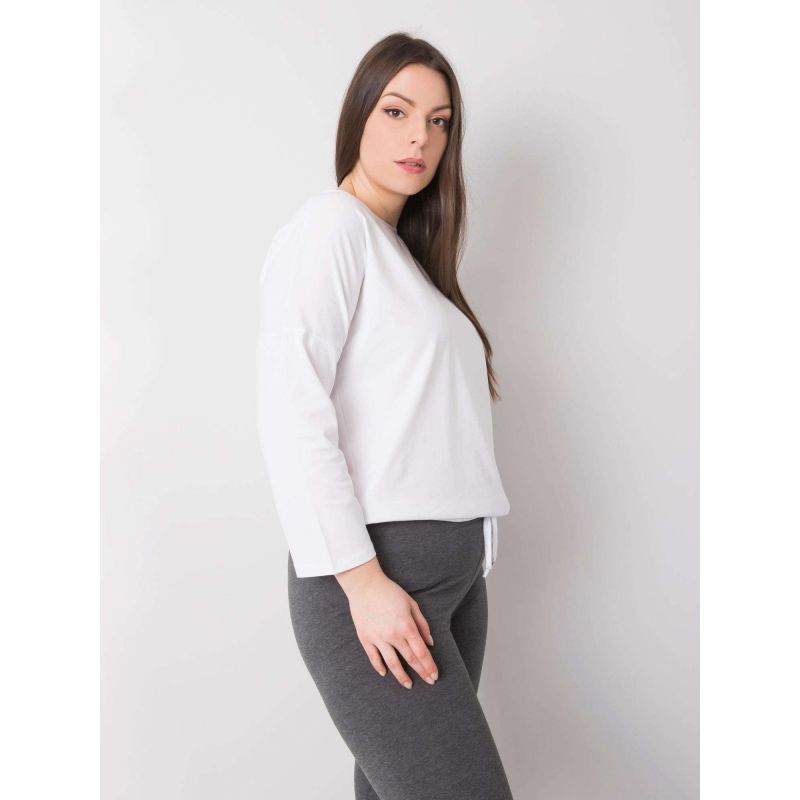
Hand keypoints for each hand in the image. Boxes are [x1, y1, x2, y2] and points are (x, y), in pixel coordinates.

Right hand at [336, 559, 437, 688]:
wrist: (365, 585)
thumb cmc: (390, 592)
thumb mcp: (411, 604)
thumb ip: (422, 624)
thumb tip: (430, 642)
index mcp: (407, 626)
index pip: (421, 652)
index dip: (429, 666)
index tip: (434, 675)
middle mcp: (393, 635)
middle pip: (410, 660)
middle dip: (421, 672)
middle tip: (429, 682)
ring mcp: (378, 638)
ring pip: (392, 664)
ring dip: (402, 677)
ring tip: (409, 685)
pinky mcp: (365, 638)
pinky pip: (374, 658)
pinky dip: (380, 667)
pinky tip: (385, 673)